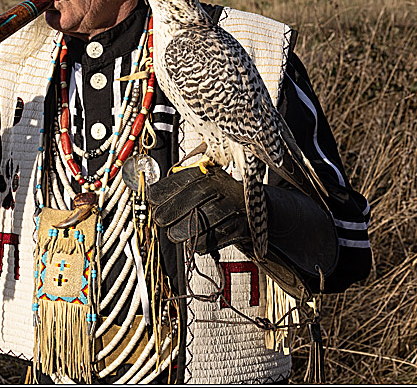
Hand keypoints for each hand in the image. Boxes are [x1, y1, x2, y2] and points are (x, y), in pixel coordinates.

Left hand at [148, 166, 340, 296]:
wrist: (266, 209)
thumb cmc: (225, 197)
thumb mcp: (206, 183)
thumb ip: (181, 187)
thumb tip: (149, 193)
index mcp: (209, 174)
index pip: (179, 180)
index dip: (162, 191)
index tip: (152, 199)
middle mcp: (221, 187)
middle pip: (189, 200)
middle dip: (169, 213)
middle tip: (160, 220)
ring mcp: (233, 207)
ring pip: (201, 221)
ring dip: (183, 231)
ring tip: (173, 235)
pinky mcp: (242, 227)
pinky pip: (216, 238)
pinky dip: (202, 243)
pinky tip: (196, 242)